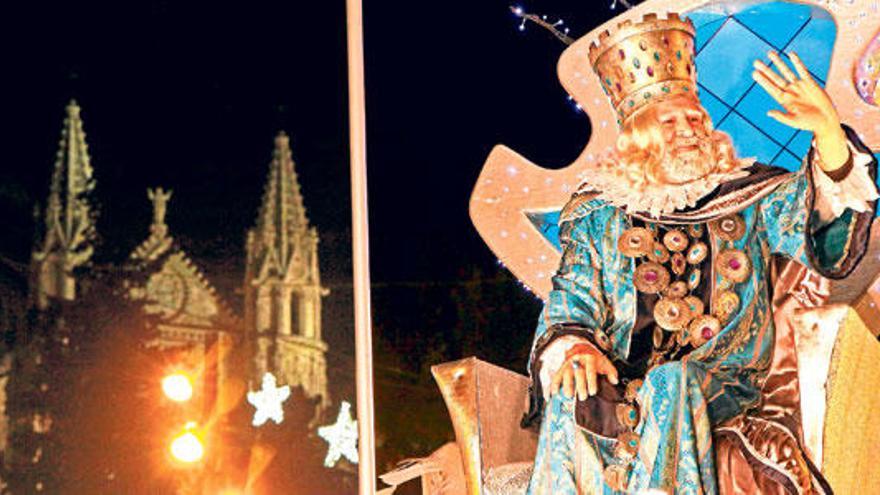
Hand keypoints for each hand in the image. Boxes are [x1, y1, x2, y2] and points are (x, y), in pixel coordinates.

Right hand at [550, 343, 617, 399]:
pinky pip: (556, 375)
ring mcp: (568, 363)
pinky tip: (554, 392)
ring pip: (566, 374)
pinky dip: (554, 384)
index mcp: (589, 358)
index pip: (590, 370)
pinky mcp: (561, 367)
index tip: (593, 392)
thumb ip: (611, 371)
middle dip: (580, 386)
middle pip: (578, 373)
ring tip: (569, 395)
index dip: (591, 382)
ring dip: (567, 385)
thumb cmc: (594, 358)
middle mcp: (578, 359)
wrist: (580, 347)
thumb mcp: (604, 361)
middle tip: (582, 397)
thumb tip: (614, 381)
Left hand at [752, 51, 847, 170]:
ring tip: (770, 53)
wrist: (825, 120)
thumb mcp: (794, 121)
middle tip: (756, 62)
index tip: (754, 73)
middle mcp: (789, 92)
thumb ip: (782, 117)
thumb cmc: (809, 123)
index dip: (763, 81)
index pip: (770, 88)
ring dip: (778, 63)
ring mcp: (799, 86)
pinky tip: (791, 54)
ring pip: (786, 72)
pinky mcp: (810, 83)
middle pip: (775, 78)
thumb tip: (769, 113)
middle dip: (766, 70)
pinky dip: (797, 62)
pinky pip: (802, 70)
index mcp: (784, 101)